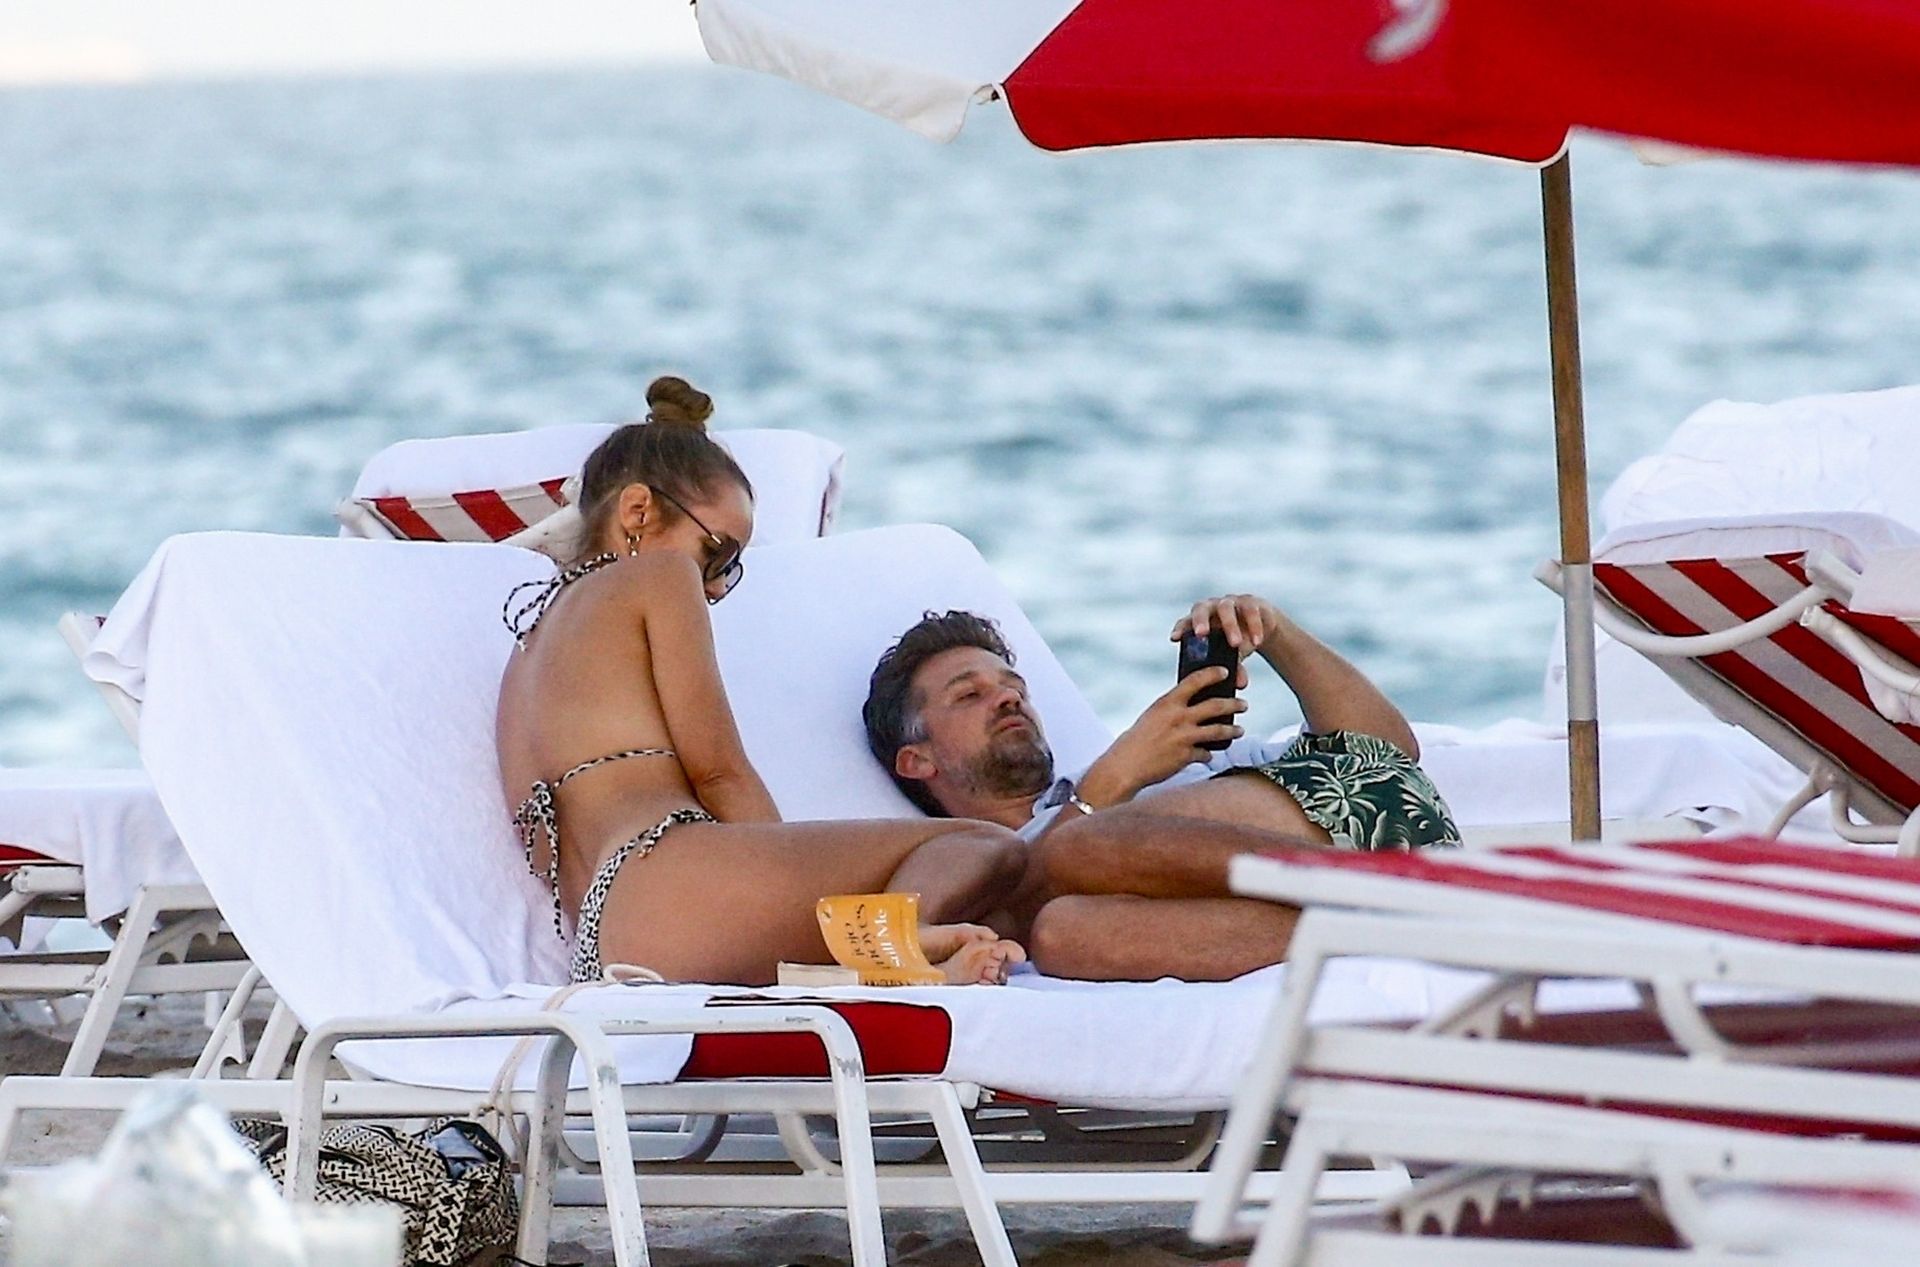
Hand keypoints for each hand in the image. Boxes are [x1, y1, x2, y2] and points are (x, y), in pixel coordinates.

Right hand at [1081, 667, 1247, 805]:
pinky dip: (1208, 754)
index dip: (1213, 674)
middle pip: (1216, 706)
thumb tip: (1190, 707)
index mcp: (1168, 703)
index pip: (1195, 681)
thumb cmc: (1136, 740)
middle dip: (1234, 704)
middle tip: (1244, 704)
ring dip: (1233, 730)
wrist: (1126, 766)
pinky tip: (1209, 755)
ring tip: (1240, 730)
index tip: (1225, 671)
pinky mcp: (1187, 756)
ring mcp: (1185, 737)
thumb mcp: (1152, 716)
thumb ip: (1172, 710)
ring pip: (1219, 730)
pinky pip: (1206, 753)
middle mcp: (1179, 717)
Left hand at [1172, 593, 1286, 666]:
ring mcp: (1232, 602)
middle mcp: (1213, 608)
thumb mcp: (1233, 655)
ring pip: (1226, 608)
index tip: (1174, 638)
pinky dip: (1253, 626)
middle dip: (1200, 621)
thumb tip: (1240, 684)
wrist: (1262, 628)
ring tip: (1236, 644)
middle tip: (1201, 634)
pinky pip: (1251, 610)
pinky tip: (1256, 641)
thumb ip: (1234, 668)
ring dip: (1229, 626)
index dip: (1180, 629)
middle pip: (1201, 609)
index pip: (1186, 622)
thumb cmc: (1238, 642)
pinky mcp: (1252, 602)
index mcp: (1201, 621)